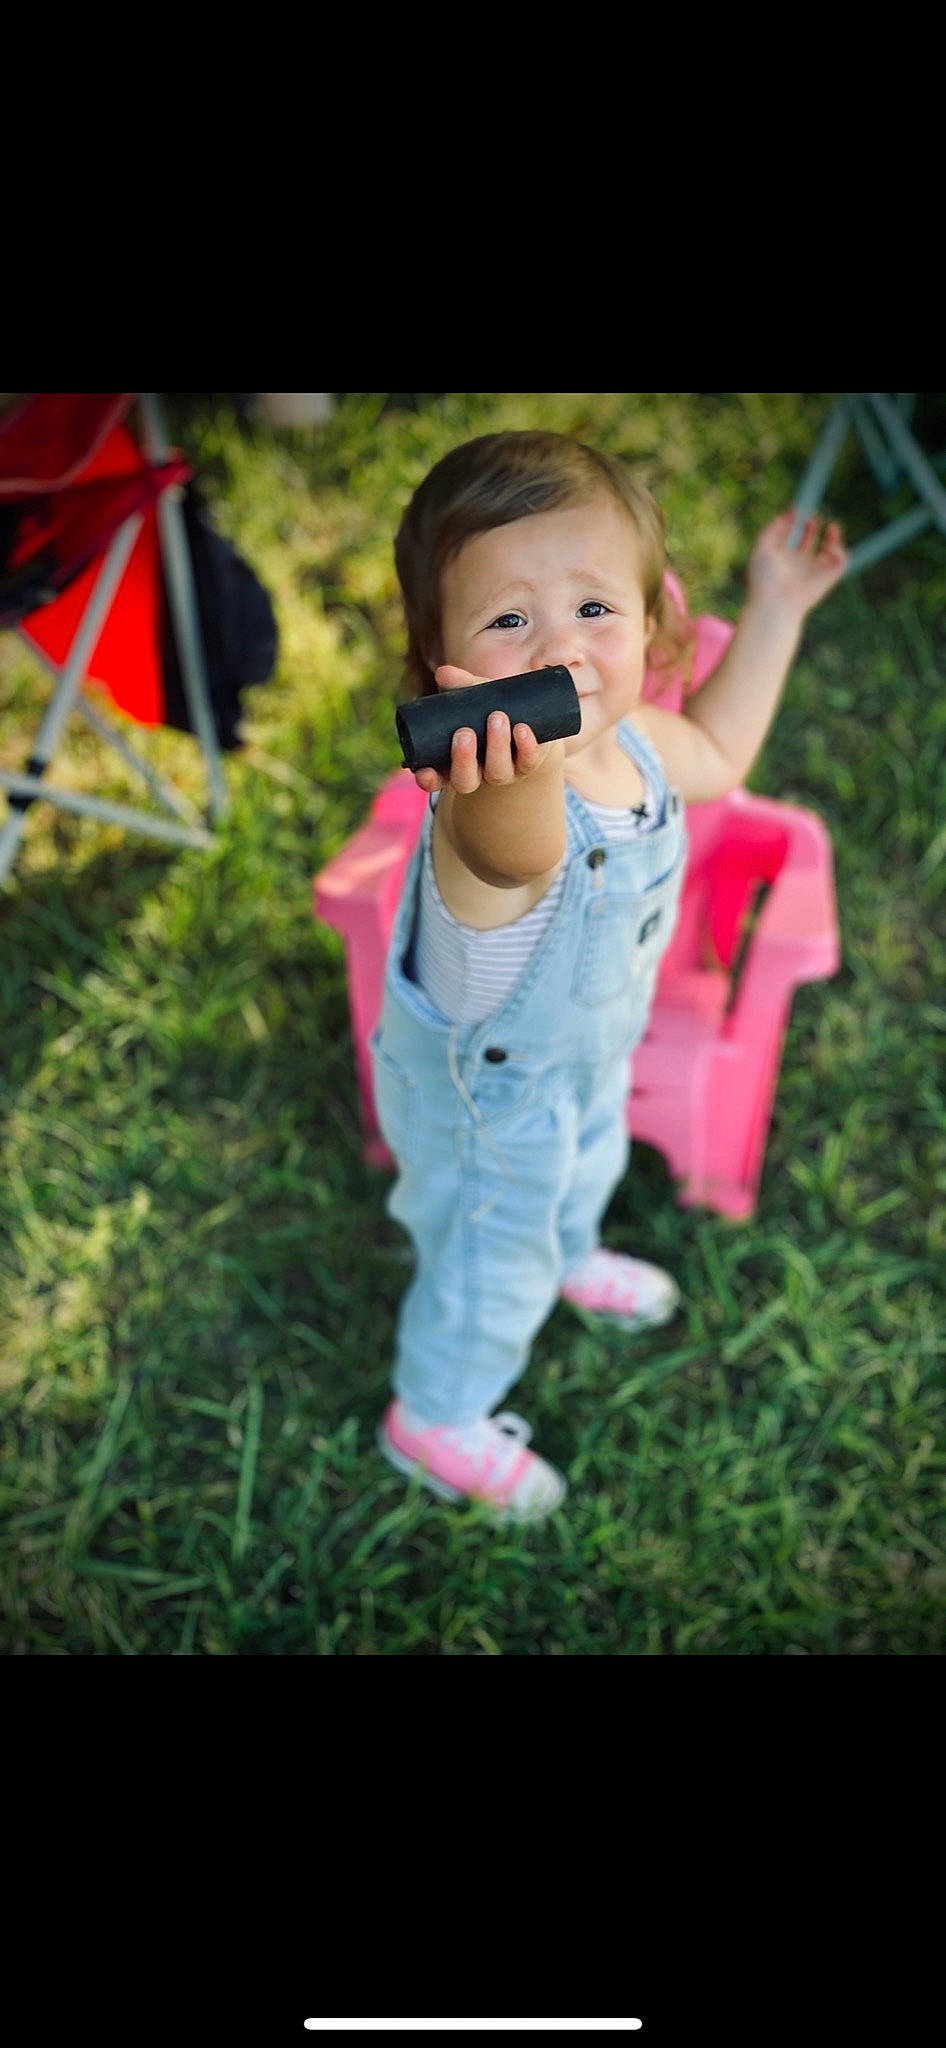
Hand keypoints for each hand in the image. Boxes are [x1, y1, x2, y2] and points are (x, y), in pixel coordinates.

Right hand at [412, 664, 553, 796]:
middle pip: (466, 781)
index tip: (423, 771)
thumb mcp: (475, 697)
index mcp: (455, 763)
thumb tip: (443, 673)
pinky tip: (523, 729)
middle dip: (463, 759)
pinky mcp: (528, 763)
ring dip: (496, 746)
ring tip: (497, 717)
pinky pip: (528, 760)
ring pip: (497, 772)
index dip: (429, 780)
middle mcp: (478, 774)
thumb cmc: (491, 710)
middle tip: (464, 733)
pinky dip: (525, 746)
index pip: (437, 779)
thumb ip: (460, 685)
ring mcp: (504, 772)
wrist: (529, 719)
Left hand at [746, 510, 847, 619]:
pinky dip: (841, 552)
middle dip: (811, 526)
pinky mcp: (827, 578)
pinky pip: (840, 562)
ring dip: (833, 536)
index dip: (792, 520)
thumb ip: (770, 530)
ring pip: (827, 551)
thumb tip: (782, 516)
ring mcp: (813, 571)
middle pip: (808, 540)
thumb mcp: (762, 548)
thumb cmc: (765, 579)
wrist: (776, 604)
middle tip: (812, 517)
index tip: (796, 508)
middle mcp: (797, 564)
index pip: (788, 535)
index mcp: (780, 558)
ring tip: (832, 526)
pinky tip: (831, 547)